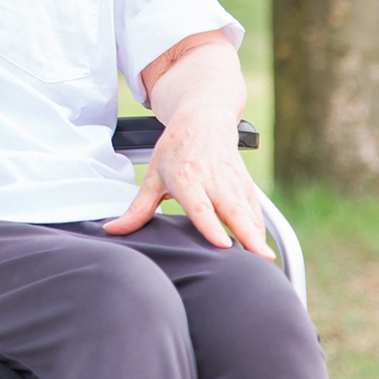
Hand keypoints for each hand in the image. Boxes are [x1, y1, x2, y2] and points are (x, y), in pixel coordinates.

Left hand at [103, 108, 272, 258]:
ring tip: (265, 261)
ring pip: (249, 212)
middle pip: (233, 211)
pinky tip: (261, 250)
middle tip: (260, 259)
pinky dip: (259, 231)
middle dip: (247, 235)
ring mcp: (233, 183)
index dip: (211, 226)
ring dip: (257, 237)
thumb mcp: (153, 176)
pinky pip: (255, 212)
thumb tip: (113, 230)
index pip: (201, 206)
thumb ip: (137, 209)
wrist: (204, 118)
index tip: (223, 245)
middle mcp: (213, 181)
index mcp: (186, 178)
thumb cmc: (176, 148)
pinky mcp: (246, 186)